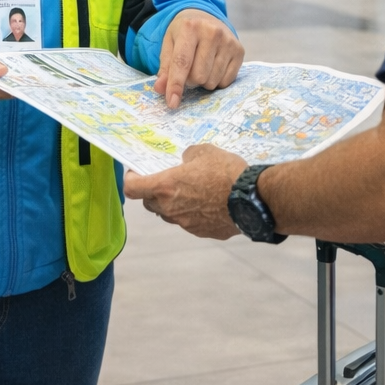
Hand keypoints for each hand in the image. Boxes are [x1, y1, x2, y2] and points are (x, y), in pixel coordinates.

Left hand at [124, 144, 247, 239]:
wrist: (252, 199)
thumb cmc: (226, 172)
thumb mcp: (204, 152)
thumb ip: (188, 156)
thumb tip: (186, 162)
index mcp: (165, 187)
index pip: (132, 189)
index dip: (131, 180)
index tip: (136, 173)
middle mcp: (170, 208)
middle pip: (149, 203)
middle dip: (153, 193)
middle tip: (166, 181)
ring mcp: (185, 224)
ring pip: (169, 214)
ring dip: (173, 204)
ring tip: (191, 192)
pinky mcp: (201, 232)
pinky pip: (189, 222)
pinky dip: (192, 214)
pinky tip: (208, 204)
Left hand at [154, 8, 243, 108]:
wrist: (206, 18)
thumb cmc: (184, 34)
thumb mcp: (169, 44)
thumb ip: (164, 68)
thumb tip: (160, 88)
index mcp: (190, 27)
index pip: (181, 62)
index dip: (176, 85)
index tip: (172, 103)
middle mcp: (212, 32)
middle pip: (198, 76)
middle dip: (190, 80)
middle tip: (189, 69)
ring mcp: (228, 41)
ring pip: (212, 81)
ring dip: (203, 81)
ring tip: (201, 65)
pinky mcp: (240, 50)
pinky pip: (226, 82)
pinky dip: (217, 80)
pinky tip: (214, 66)